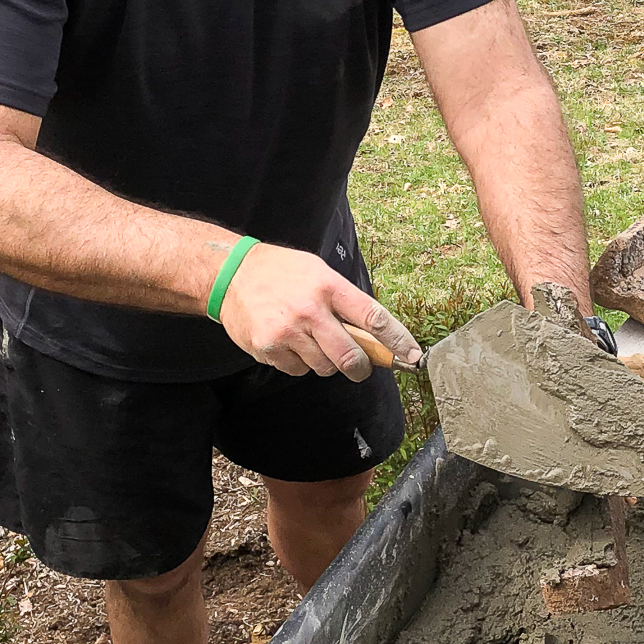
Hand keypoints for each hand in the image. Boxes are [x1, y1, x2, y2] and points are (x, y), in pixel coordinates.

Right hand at [218, 243, 421, 380]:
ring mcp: (288, 332)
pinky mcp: (268, 349)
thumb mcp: (318, 273)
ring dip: (324, 361)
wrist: (230, 274)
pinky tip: (288, 342)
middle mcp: (310, 309)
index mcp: (328, 286)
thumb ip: (344, 302)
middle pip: (350, 357)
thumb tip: (375, 336)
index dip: (397, 340)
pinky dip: (299, 363)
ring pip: (324, 368)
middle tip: (360, 367)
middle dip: (361, 367)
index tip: (412, 355)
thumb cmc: (281, 273)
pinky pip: (298, 371)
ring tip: (309, 339)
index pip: (373, 317)